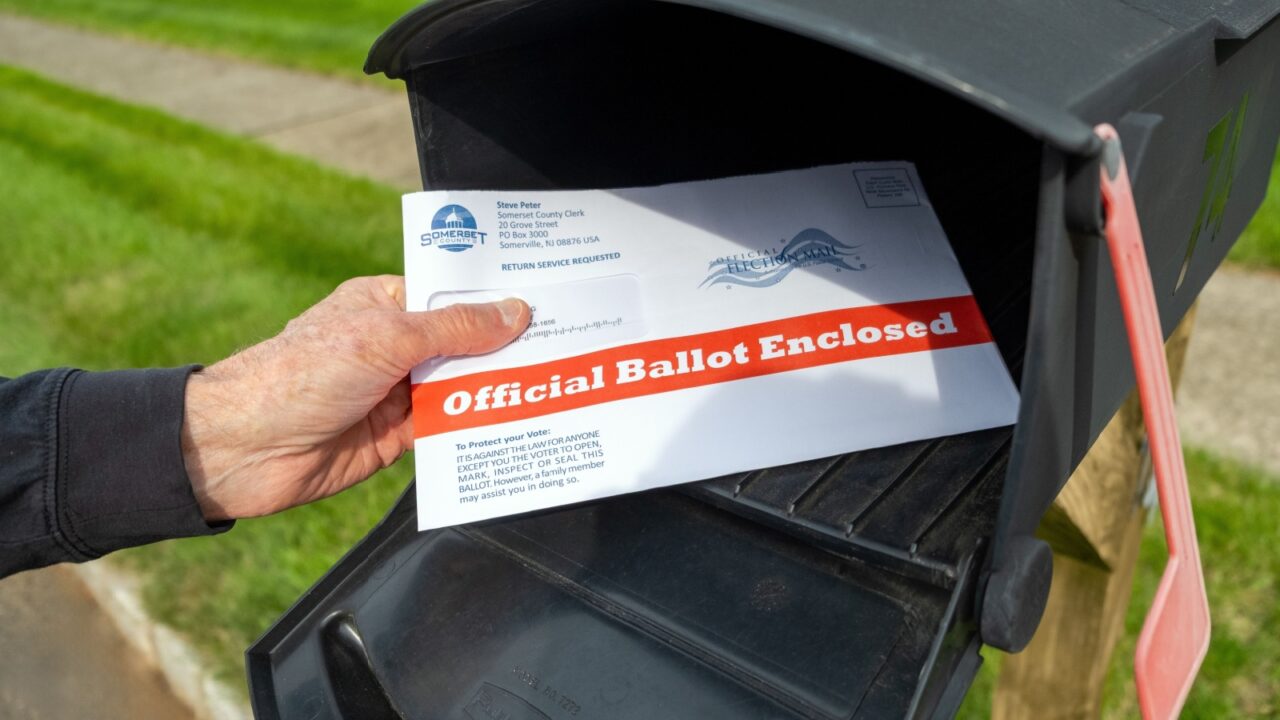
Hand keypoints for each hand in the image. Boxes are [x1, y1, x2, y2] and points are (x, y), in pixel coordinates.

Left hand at [181, 275, 529, 521]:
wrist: (245, 449)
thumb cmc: (302, 375)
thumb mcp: (387, 337)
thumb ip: (455, 328)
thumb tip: (514, 313)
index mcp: (386, 304)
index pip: (454, 295)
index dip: (497, 298)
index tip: (547, 298)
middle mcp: (394, 346)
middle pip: (465, 344)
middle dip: (508, 347)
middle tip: (569, 344)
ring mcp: (396, 392)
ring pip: (462, 388)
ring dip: (498, 389)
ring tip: (557, 384)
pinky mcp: (397, 437)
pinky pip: (448, 429)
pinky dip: (478, 428)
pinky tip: (517, 425)